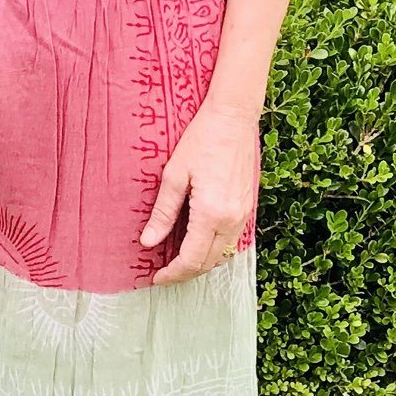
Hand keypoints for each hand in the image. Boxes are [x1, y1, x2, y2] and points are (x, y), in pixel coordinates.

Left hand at [140, 103, 258, 285]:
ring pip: (223, 255)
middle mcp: (231, 219)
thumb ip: (163, 212)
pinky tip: (198, 243)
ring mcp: (243, 214)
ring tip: (178, 260)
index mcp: (211, 213)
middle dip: (185, 273)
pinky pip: (232, 241)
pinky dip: (215, 250)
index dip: (172, 274)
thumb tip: (148, 242)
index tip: (156, 277)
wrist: (233, 118)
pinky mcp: (248, 207)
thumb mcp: (174, 175)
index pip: (191, 259)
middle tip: (164, 273)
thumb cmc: (202, 140)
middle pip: (208, 263)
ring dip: (201, 263)